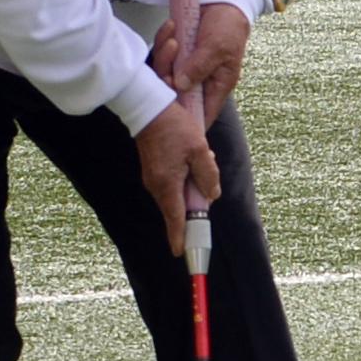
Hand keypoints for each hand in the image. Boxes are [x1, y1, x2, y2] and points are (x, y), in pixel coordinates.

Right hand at [131, 93, 219, 234]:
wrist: (148, 106)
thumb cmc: (174, 127)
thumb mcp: (199, 149)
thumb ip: (208, 175)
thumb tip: (211, 195)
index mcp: (167, 185)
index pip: (175, 220)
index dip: (180, 238)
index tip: (182, 254)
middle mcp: (156, 186)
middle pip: (177, 209)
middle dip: (193, 206)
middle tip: (205, 191)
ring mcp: (152, 179)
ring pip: (175, 195)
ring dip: (190, 187)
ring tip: (200, 160)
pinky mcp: (153, 170)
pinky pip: (171, 184)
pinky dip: (184, 179)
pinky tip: (193, 158)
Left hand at [157, 0, 255, 125]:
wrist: (223, 0)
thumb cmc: (228, 26)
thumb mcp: (217, 47)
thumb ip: (200, 67)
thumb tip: (181, 85)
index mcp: (217, 86)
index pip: (201, 114)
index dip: (186, 118)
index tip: (171, 105)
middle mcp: (200, 81)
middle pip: (176, 94)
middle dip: (167, 76)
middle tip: (171, 55)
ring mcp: (186, 68)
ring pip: (165, 74)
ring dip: (164, 55)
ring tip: (173, 38)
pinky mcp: (177, 55)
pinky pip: (162, 55)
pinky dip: (162, 41)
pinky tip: (170, 28)